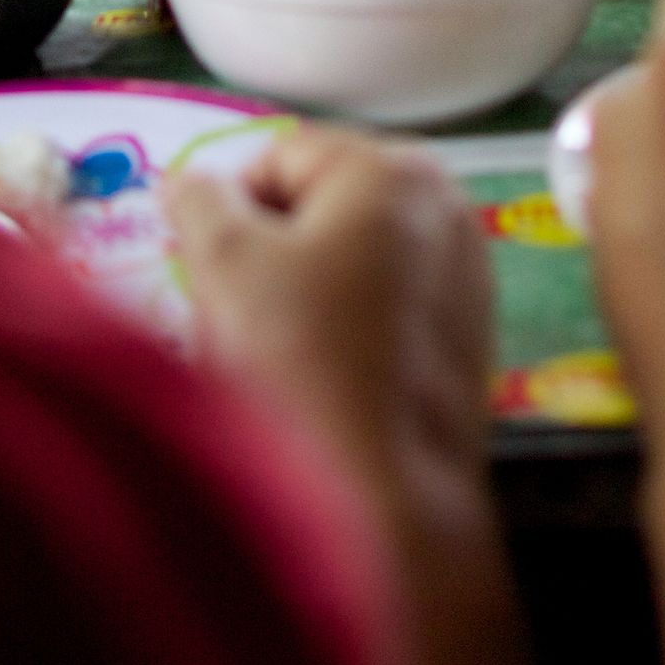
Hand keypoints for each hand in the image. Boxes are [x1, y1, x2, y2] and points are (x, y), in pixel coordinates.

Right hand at [169, 127, 496, 487]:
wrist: (380, 506)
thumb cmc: (299, 364)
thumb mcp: (224, 262)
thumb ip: (198, 199)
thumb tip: (193, 182)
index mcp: (396, 169)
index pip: (276, 159)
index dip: (228, 213)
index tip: (215, 276)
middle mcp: (450, 210)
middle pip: (321, 209)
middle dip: (270, 254)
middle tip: (242, 318)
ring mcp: (469, 280)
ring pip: (352, 265)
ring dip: (305, 297)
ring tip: (281, 361)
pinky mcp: (471, 346)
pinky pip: (385, 316)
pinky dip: (348, 336)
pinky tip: (325, 387)